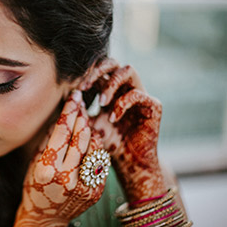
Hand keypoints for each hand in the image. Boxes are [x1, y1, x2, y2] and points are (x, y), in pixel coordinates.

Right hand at [14, 90, 106, 226]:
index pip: (62, 131)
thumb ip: (50, 139)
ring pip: (95, 147)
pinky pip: (100, 162)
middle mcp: (67, 178)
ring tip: (85, 122)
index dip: (69, 110)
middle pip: (82, 137)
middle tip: (82, 103)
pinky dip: (95, 149)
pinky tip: (90, 142)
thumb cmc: (35, 185)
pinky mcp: (96, 191)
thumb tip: (65, 115)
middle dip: (82, 116)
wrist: (45, 217)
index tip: (74, 96)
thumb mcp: (36, 160)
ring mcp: (84, 186)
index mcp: (47, 168)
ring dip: (92, 131)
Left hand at [83, 59, 165, 203]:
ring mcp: (140, 95)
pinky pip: (138, 94)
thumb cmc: (107, 144)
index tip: (77, 88)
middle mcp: (125, 89)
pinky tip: (113, 117)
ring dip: (111, 84)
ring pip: (128, 71)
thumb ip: (81, 111)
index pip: (99, 70)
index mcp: (110, 91)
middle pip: (114, 63)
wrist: (128, 163)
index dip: (88, 74)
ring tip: (101, 102)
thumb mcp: (90, 126)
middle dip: (98, 69)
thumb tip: (72, 96)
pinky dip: (123, 103)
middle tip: (85, 85)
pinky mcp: (153, 106)